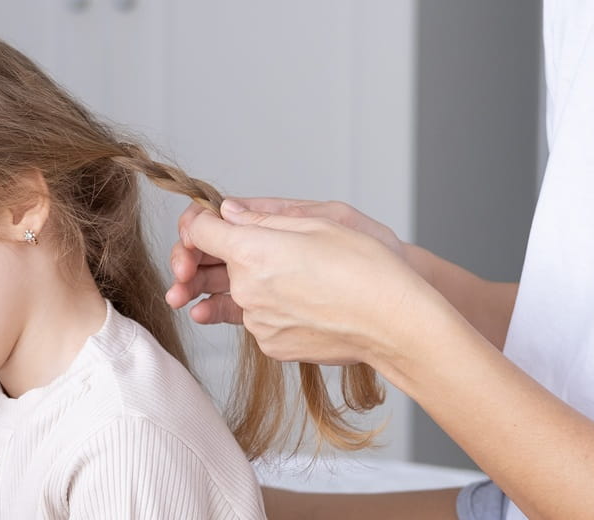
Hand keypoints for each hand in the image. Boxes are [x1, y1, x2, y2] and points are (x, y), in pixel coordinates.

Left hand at [166, 197, 421, 325]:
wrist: (396, 322)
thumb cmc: (367, 267)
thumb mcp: (319, 222)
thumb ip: (263, 218)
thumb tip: (228, 213)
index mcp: (252, 251)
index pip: (197, 230)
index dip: (200, 221)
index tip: (212, 221)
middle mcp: (246, 290)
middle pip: (214, 267)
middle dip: (223, 257)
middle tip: (248, 254)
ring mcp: (257, 322)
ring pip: (239, 294)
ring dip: (253, 284)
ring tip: (293, 278)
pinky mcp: (271, 346)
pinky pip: (259, 320)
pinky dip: (273, 308)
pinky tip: (305, 301)